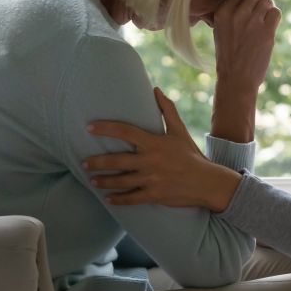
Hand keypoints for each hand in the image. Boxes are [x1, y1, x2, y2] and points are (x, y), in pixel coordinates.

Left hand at [85, 88, 242, 211]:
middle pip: (117, 160)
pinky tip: (108, 199)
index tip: (89, 127)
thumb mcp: (179, 131)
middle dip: (97, 162)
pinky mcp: (154, 195)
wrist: (207, 182)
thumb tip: (156, 90)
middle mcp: (150, 161)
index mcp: (154, 143)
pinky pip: (131, 198)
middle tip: (83, 162)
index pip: (125, 131)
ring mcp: (151, 179)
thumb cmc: (191, 155)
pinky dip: (118, 200)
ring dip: (104, 181)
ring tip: (92, 180)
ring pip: (121, 181)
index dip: (105, 128)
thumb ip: (167, 110)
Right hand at [212, 0, 280, 92]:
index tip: (248, 10)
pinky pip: (276, 12)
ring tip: (264, 21)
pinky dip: (275, 17)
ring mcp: (252, 22)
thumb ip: (230, 13)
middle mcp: (236, 14)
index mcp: (222, 12)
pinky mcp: (266, 31)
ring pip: (267, 1)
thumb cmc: (228, 57)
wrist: (236, 79)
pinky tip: (269, 27)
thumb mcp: (220, 31)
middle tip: (259, 13)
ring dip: (268, 8)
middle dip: (259, 1)